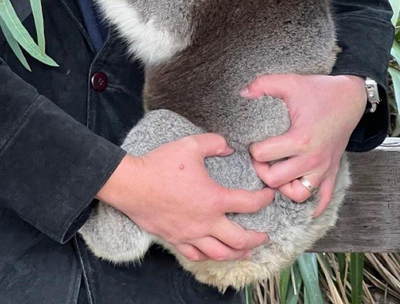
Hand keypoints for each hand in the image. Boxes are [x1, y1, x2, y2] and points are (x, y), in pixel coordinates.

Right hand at [98, 134, 273, 261]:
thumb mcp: (190, 145)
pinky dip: (208, 256)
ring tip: (245, 251)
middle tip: (264, 235)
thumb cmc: (159, 165)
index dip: (264, 199)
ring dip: (238, 253)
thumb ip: (213, 143)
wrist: (131, 184)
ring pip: (220, 253)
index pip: (249, 204)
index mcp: (214, 199)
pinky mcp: (174, 239)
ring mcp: (190, 234)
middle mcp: (206, 222)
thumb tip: (228, 147)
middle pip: (240, 239)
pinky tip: (212, 252)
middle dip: (257, 238)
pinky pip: (196, 255)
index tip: (269, 195)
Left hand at [243, 74, 366, 216]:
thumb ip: (263, 85)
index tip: (253, 141)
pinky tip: (299, 202)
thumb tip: (241, 94)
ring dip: (282, 186)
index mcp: (300, 139)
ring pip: (297, 194)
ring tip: (275, 172)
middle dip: (261, 170)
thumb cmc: (319, 91)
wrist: (351, 98)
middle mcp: (313, 159)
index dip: (252, 149)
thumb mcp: (290, 82)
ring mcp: (324, 168)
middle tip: (260, 157)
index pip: (264, 155)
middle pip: (275, 180)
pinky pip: (323, 199)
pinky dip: (312, 205)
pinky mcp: (332, 172)